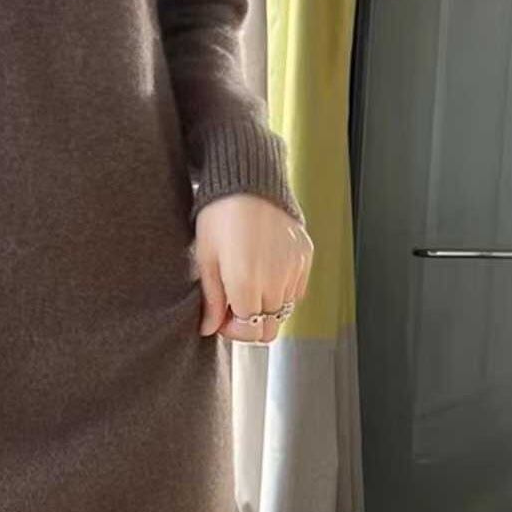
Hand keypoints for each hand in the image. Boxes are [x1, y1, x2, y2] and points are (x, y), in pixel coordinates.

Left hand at [195, 193, 312, 341]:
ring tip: (247, 285)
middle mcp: (276, 278)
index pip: (250, 329)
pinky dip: (282, 290)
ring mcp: (294, 267)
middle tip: (234, 308)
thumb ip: (212, 299)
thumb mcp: (206, 258)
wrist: (247, 181)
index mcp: (247, 281)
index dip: (234, 330)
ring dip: (267, 307)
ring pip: (285, 310)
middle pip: (271, 328)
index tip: (222, 319)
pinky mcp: (305, 256)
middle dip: (251, 324)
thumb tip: (208, 328)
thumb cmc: (219, 216)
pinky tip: (264, 271)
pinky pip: (297, 289)